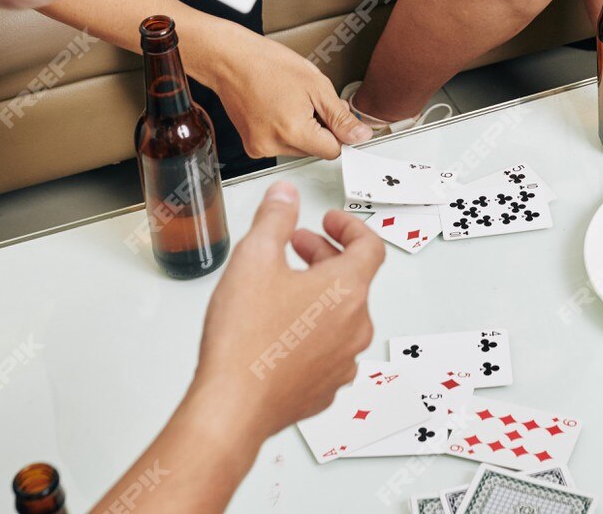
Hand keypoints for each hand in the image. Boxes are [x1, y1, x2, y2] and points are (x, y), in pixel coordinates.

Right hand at [192, 180, 382, 447]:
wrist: (232, 407)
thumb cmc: (245, 341)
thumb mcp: (254, 259)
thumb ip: (274, 218)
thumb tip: (285, 194)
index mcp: (347, 290)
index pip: (370, 246)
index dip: (351, 226)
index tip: (331, 220)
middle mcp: (354, 327)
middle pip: (353, 280)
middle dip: (325, 255)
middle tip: (297, 246)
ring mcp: (343, 361)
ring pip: (341, 315)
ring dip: (318, 294)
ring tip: (281, 287)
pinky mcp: (324, 388)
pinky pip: (327, 349)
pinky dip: (311, 329)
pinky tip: (279, 328)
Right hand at [194, 20, 373, 156]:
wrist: (230, 60)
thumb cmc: (268, 64)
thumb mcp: (316, 85)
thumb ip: (340, 116)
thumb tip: (359, 136)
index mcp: (293, 131)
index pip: (333, 151)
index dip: (338, 131)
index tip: (335, 116)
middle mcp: (273, 145)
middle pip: (315, 150)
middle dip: (319, 129)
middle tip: (308, 101)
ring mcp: (259, 148)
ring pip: (299, 148)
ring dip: (302, 130)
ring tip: (289, 102)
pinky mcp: (251, 146)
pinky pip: (281, 145)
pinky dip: (284, 130)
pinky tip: (277, 108)